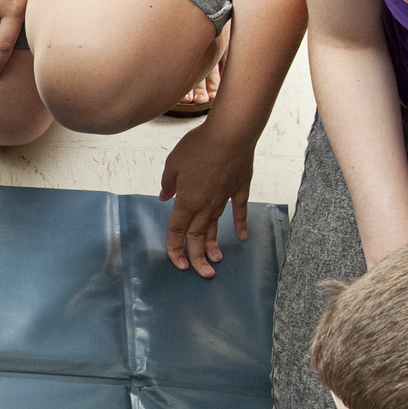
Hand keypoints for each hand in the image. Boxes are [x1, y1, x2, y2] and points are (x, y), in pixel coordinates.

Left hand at [158, 117, 255, 278]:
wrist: (229, 134)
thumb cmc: (199, 146)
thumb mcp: (174, 163)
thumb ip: (168, 183)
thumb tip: (165, 197)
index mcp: (187, 201)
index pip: (178, 230)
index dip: (175, 248)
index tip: (177, 263)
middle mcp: (206, 205)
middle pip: (198, 236)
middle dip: (197, 257)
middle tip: (201, 274)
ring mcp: (224, 198)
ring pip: (216, 226)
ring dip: (214, 244)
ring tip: (216, 260)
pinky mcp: (239, 188)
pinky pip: (239, 210)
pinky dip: (240, 223)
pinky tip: (242, 236)